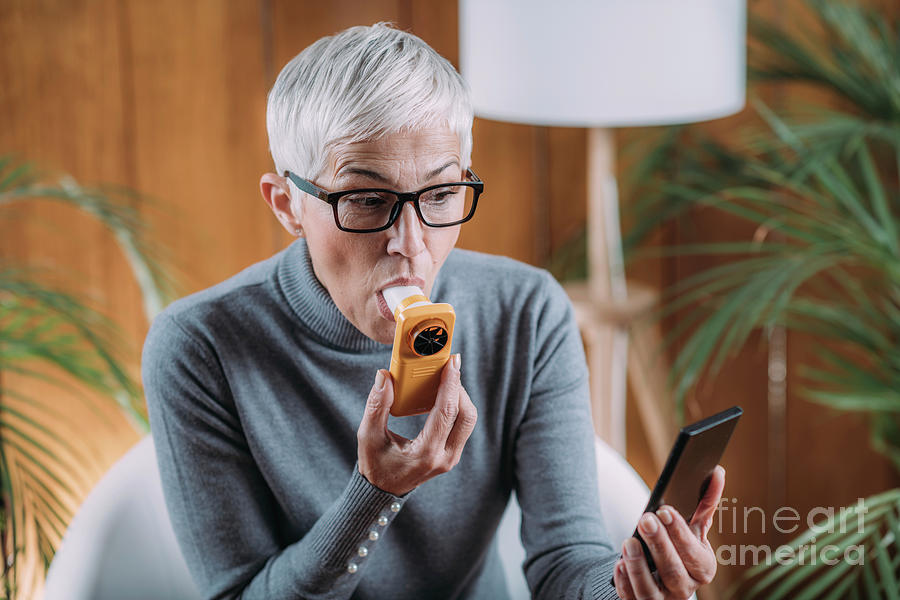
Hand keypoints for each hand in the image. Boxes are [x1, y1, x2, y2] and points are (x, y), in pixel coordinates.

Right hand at [356, 354, 477, 495]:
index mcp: (425, 453)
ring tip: (445, 378)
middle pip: (466, 415)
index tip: (451, 363)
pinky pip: (462, 425)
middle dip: (459, 388)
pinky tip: (442, 393)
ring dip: (460, 397)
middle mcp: (444, 457)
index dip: (451, 385)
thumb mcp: (368, 436)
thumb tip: (384, 376)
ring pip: (468, 420)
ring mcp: (451, 457)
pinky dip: (456, 406)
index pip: (446, 413)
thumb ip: (376, 406)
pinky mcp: (452, 453)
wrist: (383, 491)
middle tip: (449, 367)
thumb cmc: (375, 465)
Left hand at [613, 465, 724, 599]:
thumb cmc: (681, 547)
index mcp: (703, 568)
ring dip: (639, 566)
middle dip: (659, 545)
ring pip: (651, 591)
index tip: (664, 510)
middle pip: (674, 571)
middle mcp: (685, 588)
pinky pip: (631, 599)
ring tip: (629, 542)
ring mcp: (663, 599)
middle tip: (645, 520)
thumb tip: (718, 471)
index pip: (693, 553)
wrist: (662, 574)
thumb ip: (705, 503)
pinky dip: (625, 583)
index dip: (679, 533)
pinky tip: (619, 564)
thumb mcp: (694, 528)